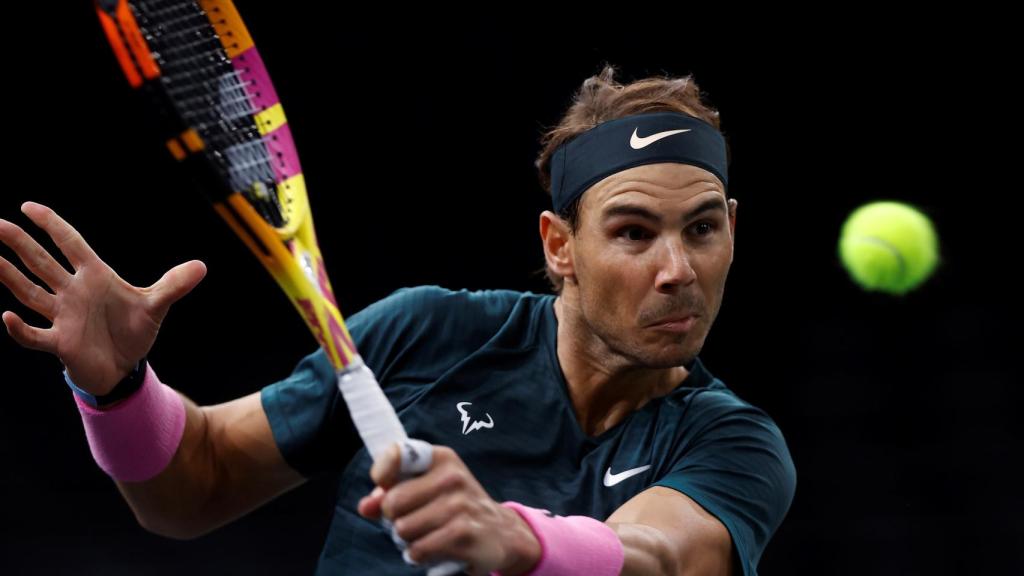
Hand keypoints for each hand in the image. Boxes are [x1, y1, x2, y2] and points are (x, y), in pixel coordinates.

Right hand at [0, 202, 205, 394]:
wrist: (125, 367)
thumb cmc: (133, 331)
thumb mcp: (155, 306)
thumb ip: (173, 285)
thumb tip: (202, 266)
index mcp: (95, 276)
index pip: (70, 244)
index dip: (52, 225)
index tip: (29, 206)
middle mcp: (73, 292)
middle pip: (41, 262)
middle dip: (20, 243)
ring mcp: (62, 316)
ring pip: (30, 292)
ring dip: (10, 276)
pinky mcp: (60, 343)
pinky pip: (35, 334)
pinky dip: (20, 328)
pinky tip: (6, 316)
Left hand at [358, 442, 541, 575]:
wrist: (502, 532)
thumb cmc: (455, 508)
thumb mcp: (426, 490)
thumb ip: (390, 493)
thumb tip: (366, 507)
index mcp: (441, 458)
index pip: (395, 454)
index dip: (381, 474)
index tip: (385, 486)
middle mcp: (452, 477)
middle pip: (392, 503)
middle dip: (394, 518)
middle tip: (413, 521)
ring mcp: (461, 505)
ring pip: (403, 530)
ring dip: (407, 541)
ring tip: (426, 536)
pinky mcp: (464, 534)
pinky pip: (418, 550)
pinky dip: (419, 555)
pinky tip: (433, 550)